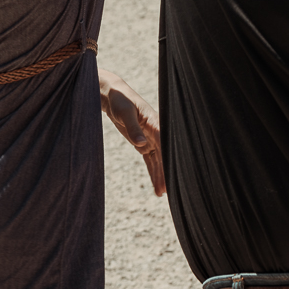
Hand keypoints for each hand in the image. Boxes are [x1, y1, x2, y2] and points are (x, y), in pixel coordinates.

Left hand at [97, 67, 164, 196]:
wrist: (113, 94)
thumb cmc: (119, 99)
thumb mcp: (125, 112)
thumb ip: (133, 128)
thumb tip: (141, 144)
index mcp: (155, 121)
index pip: (165, 141)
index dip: (171, 156)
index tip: (175, 172)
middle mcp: (156, 131)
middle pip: (164, 154)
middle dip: (167, 171)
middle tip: (169, 189)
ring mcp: (150, 138)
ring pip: (158, 160)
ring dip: (160, 176)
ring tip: (162, 193)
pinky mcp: (142, 142)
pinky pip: (150, 160)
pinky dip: (153, 172)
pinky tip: (157, 186)